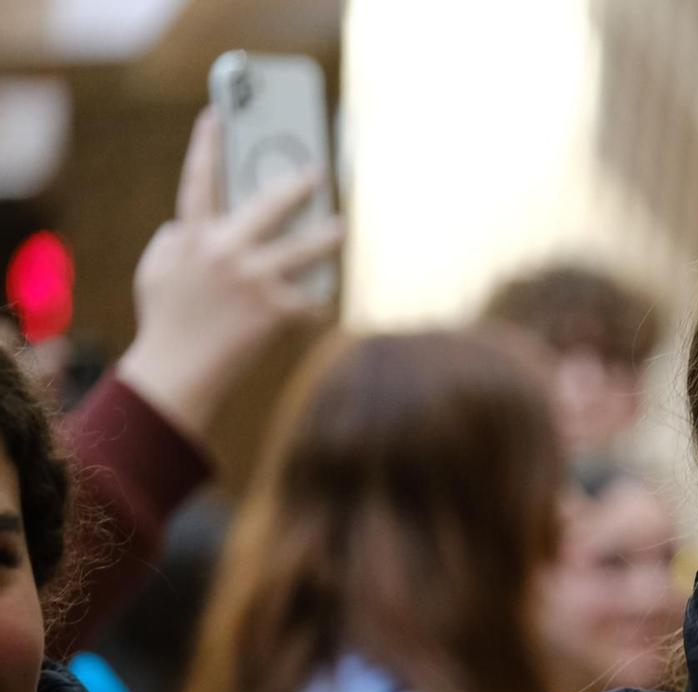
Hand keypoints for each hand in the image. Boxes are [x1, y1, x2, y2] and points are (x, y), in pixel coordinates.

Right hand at [117, 108, 343, 440]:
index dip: (207, 145)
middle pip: (268, 205)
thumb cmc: (166, 320)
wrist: (176, 371)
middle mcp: (224, 251)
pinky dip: (313, 304)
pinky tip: (321, 305)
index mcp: (191, 236)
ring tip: (342, 227)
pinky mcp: (273, 309)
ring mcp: (251, 279)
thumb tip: (194, 224)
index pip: (199, 180)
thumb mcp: (156, 270)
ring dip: (327, 237)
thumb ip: (174, 240)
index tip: (218, 115)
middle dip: (296, 185)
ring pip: (303, 249)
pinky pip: (306, 299)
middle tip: (318, 172)